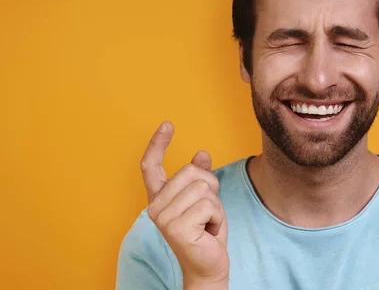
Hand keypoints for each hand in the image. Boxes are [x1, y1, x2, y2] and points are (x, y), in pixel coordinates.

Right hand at [141, 121, 228, 288]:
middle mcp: (155, 207)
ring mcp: (162, 218)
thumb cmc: (206, 232)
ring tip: (207, 223)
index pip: (150, 166)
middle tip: (207, 213)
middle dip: (211, 189)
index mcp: (159, 197)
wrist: (209, 265)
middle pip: (192, 172)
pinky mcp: (176, 227)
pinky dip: (217, 217)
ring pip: (203, 187)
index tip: (167, 124)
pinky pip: (209, 204)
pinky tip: (209, 231)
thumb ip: (200, 178)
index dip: (157, 144)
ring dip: (215, 205)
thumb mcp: (206, 199)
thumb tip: (202, 154)